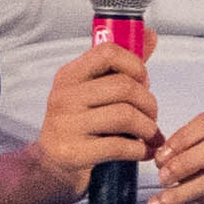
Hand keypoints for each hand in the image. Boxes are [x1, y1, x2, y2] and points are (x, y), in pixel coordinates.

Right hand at [26, 38, 163, 194]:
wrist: (51, 167)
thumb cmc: (80, 125)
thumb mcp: (93, 92)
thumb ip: (122, 66)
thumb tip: (151, 36)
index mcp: (69, 75)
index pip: (107, 52)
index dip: (135, 65)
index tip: (144, 82)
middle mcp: (64, 96)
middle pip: (124, 87)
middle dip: (149, 103)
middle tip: (151, 116)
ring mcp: (66, 124)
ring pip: (125, 116)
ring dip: (147, 128)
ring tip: (150, 135)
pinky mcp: (74, 152)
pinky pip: (120, 146)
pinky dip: (140, 150)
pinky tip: (143, 152)